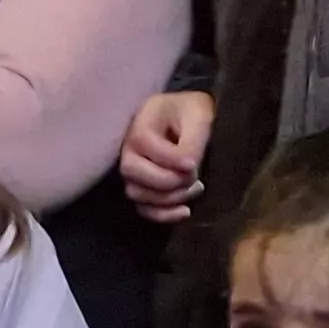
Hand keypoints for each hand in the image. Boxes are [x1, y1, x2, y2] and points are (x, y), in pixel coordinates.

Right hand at [120, 90, 216, 222]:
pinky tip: (185, 211)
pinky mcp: (142, 188)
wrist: (192, 119)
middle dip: (167, 180)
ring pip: (136, 193)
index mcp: (142, 121)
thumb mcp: (199, 117)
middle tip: (194, 178)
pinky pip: (143, 209)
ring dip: (169, 197)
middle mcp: (129, 147)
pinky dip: (163, 214)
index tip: (193, 164)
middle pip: (131, 170)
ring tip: (196, 187)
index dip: (168, 158)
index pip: (142, 141)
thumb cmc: (194, 113)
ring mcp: (133, 170)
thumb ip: (191, 142)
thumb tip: (187, 171)